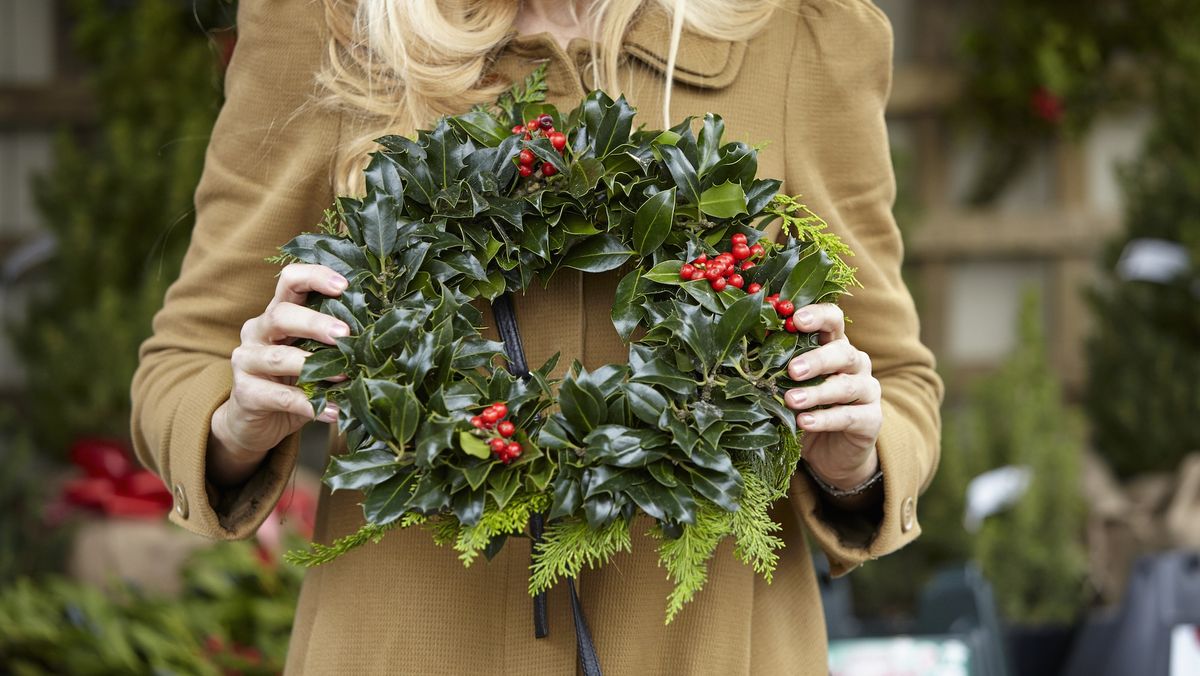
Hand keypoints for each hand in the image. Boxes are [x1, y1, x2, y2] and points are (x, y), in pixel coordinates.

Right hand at [208, 263, 350, 485]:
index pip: (289, 281)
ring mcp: (246, 361)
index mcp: (277, 314)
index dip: (315, 277)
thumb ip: (333, 344)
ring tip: (344, 375)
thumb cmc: (293, 382)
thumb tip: (379, 339)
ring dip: (314, 366)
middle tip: (345, 334)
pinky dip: (309, 405)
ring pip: (278, 357)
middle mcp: (257, 331)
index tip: (344, 286)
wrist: (255, 422)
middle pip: (281, 315)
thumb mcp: (313, 357)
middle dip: (315, 322)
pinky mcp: (244, 392)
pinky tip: (333, 411)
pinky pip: (280, 397)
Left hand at [782, 304, 881, 490]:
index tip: (797, 319)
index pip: (833, 321)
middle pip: (843, 352)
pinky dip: (825, 419)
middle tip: (792, 370)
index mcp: (834, 346)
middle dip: (817, 359)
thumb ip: (777, 367)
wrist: (832, 451)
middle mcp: (856, 364)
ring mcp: (867, 390)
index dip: (818, 316)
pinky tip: (805, 422)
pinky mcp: (871, 419)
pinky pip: (849, 416)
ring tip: (792, 400)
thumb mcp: (789, 386)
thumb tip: (746, 348)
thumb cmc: (805, 408)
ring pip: (846, 385)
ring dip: (817, 392)